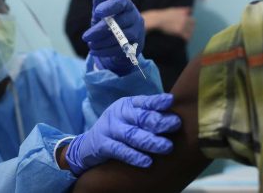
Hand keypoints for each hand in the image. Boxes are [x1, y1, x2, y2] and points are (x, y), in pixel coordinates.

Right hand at [65, 93, 180, 174]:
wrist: (87, 144)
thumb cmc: (117, 128)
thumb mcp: (129, 117)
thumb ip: (148, 114)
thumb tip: (175, 115)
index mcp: (127, 104)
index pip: (144, 101)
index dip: (157, 101)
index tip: (171, 101)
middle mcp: (118, 114)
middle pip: (140, 117)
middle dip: (159, 121)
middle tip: (176, 124)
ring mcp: (110, 129)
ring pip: (132, 134)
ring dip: (150, 141)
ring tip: (167, 146)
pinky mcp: (103, 145)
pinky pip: (120, 151)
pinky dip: (134, 156)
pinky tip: (147, 161)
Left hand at [82, 0, 144, 74]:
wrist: (121, 44)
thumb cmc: (110, 24)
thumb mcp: (102, 14)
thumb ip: (100, 5)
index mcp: (127, 5)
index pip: (120, 3)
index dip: (109, 7)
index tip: (97, 12)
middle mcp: (135, 17)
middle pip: (118, 23)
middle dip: (99, 30)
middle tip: (85, 36)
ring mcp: (138, 32)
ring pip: (120, 37)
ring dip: (102, 42)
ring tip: (90, 45)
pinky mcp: (136, 47)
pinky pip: (120, 49)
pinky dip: (105, 51)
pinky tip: (94, 51)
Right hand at [142, 7, 194, 40]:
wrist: (158, 20)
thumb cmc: (164, 15)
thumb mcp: (174, 9)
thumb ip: (183, 10)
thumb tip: (190, 9)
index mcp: (184, 13)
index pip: (192, 19)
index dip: (191, 23)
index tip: (190, 26)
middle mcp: (185, 19)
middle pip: (193, 25)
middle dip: (191, 28)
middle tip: (189, 32)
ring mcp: (183, 25)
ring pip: (190, 31)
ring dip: (189, 34)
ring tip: (187, 37)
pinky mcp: (179, 31)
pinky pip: (186, 36)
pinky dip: (187, 39)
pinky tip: (185, 40)